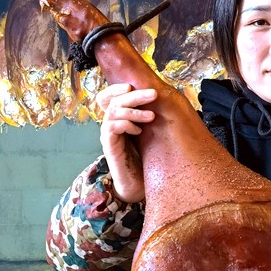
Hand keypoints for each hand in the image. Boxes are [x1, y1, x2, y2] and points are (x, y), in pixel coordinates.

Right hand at [97, 83, 156, 202]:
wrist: (138, 185)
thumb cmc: (145, 158)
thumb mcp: (148, 132)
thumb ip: (148, 116)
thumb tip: (163, 97)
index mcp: (117, 119)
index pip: (107, 97)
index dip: (115, 88)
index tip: (131, 85)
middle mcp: (110, 125)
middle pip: (114, 101)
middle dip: (135, 95)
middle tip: (153, 94)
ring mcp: (108, 136)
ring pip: (113, 112)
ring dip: (134, 110)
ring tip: (151, 116)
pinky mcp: (109, 147)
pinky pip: (111, 128)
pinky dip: (126, 125)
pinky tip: (138, 131)